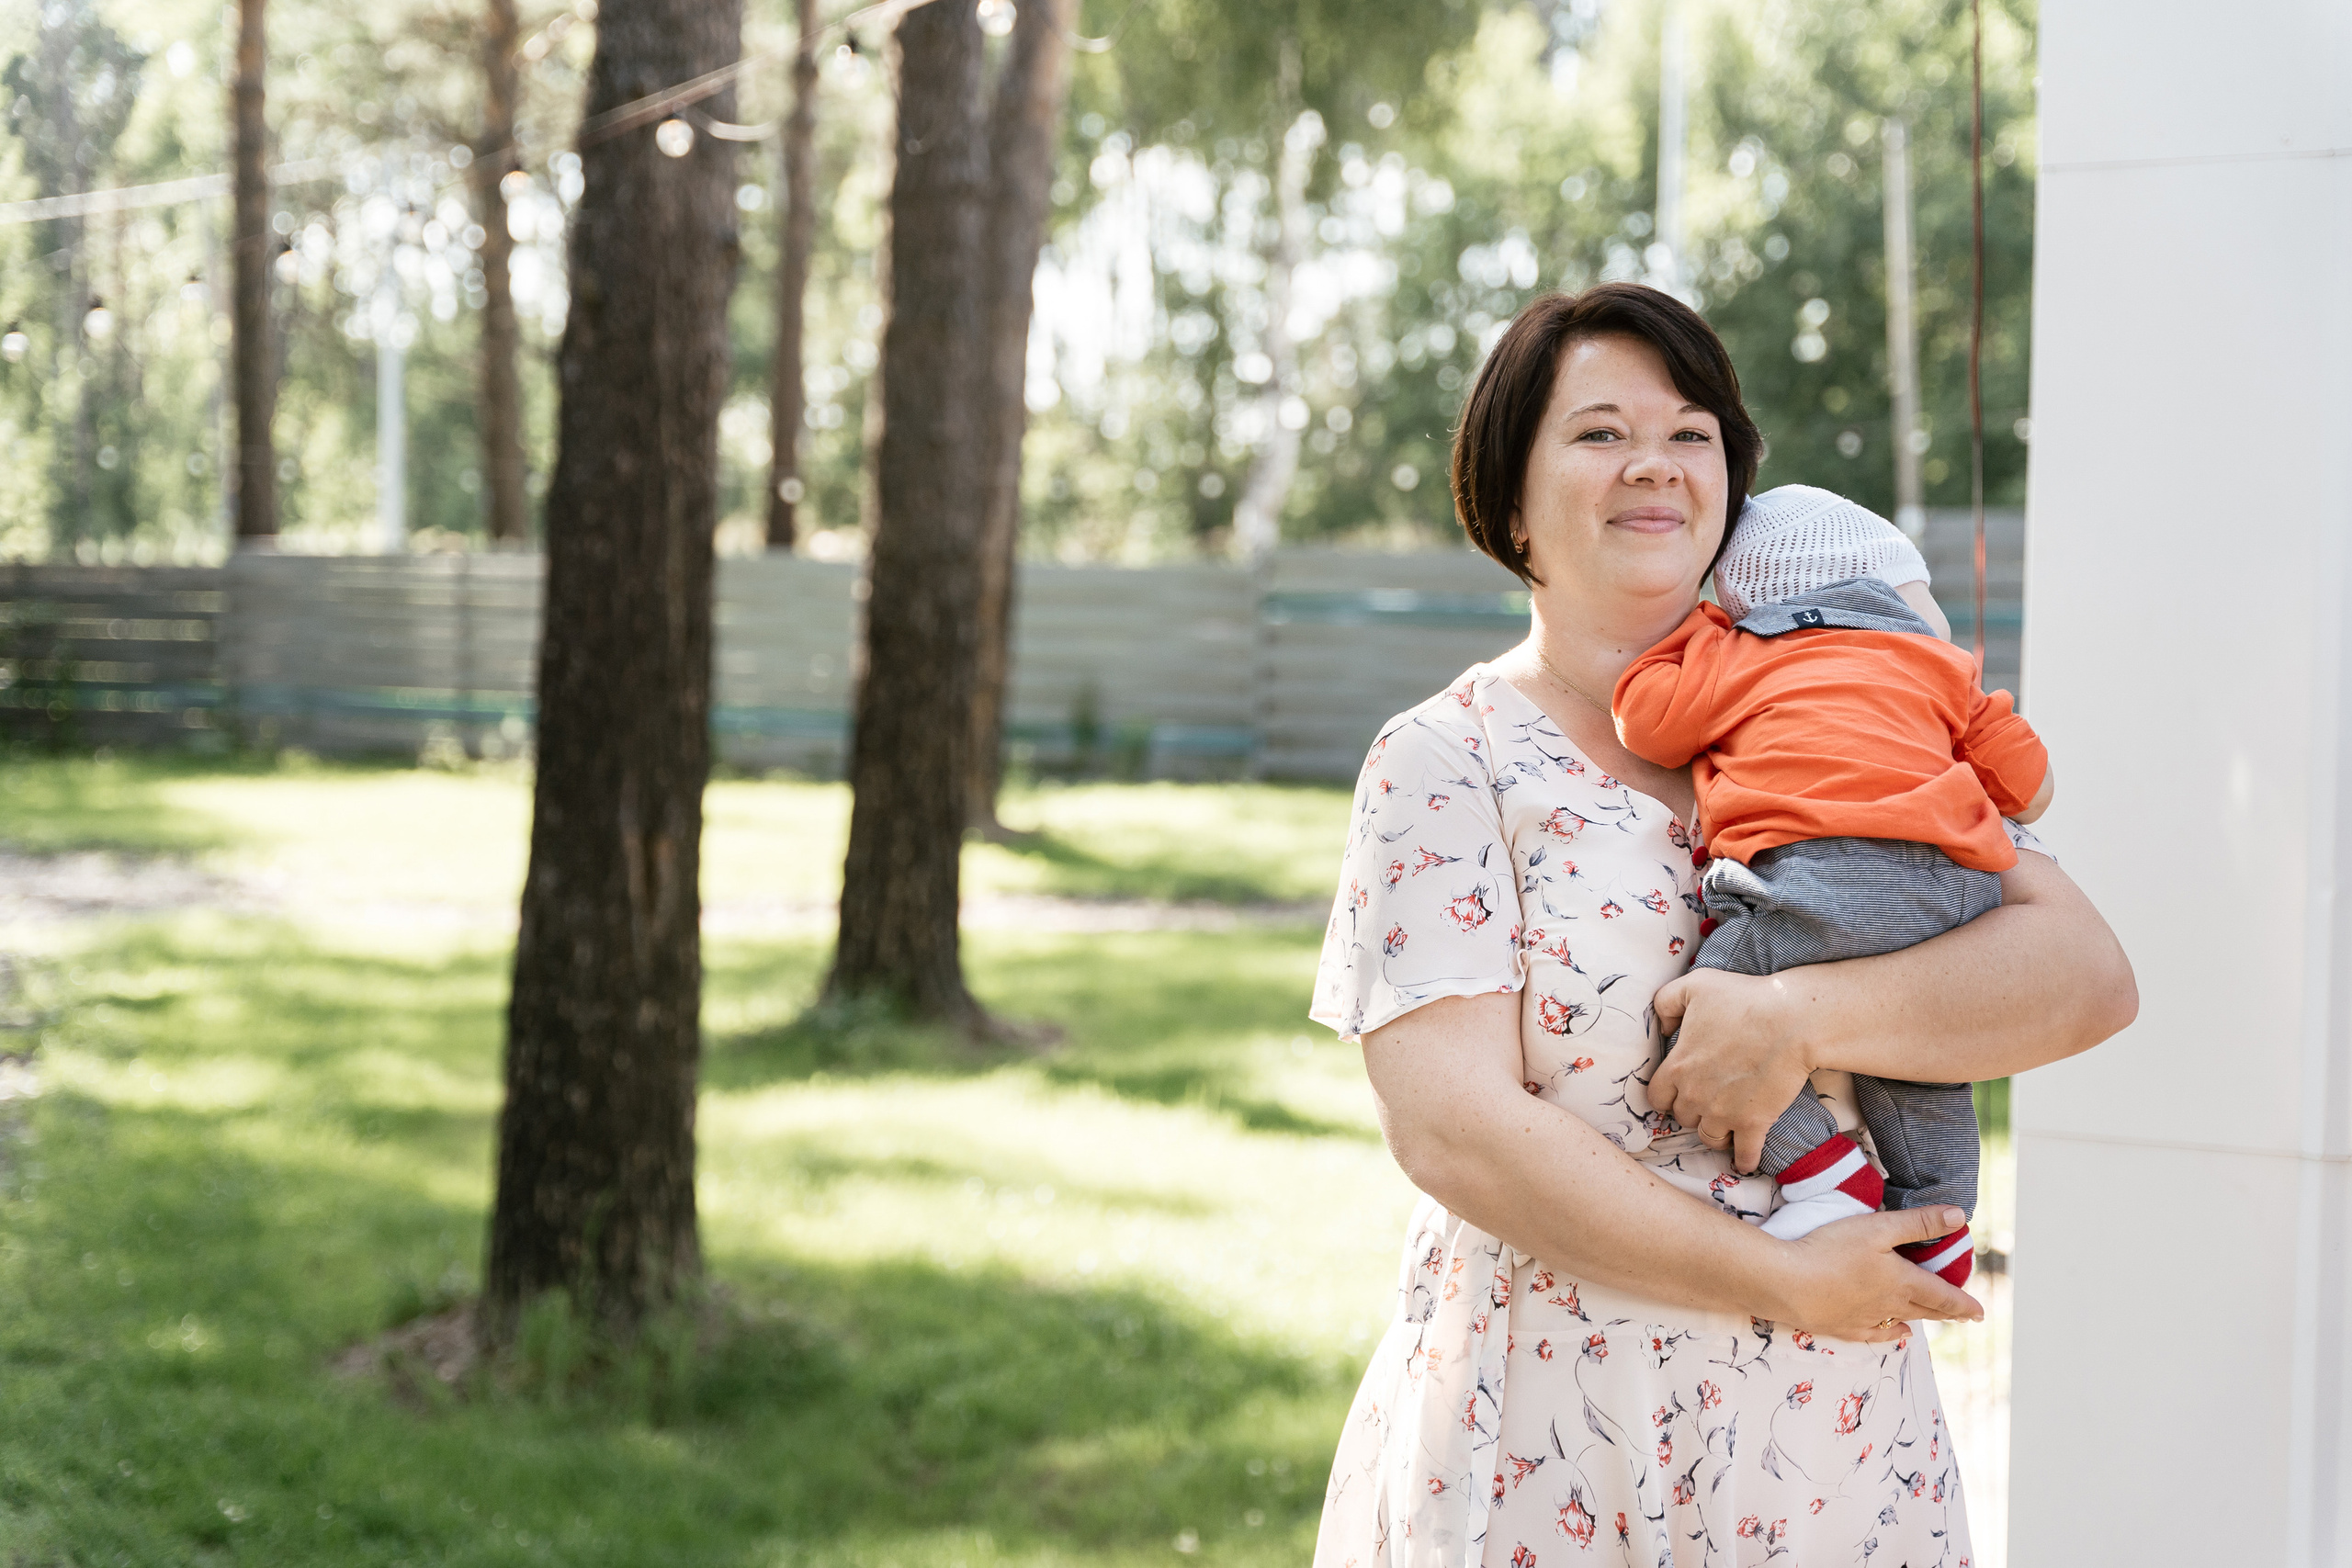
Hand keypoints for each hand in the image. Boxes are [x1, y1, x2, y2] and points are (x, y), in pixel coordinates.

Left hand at [1649, 967, 1813, 1172]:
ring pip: (1708, 1137)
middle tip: (1704, 1103)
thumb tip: (1662, 1028)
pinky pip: (1744, 1153)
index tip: (1675, 1093)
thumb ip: (1665, 1002)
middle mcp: (1695, 1096)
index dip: (1665, 1095)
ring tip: (1722, 1127)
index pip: (1656, 1096)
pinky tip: (1745, 1161)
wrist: (1790, 1022)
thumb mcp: (1694, 986)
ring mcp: (1724, 1114)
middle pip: (1682, 1117)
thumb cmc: (1743, 999)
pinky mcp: (1754, 1123)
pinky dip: (1744, 1160)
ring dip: (1713, 1133)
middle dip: (1691, 1111)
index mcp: (1678, 1067)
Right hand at [1767, 1207, 1983, 1341]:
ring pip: (1902, 1322)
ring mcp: (1866, 1319)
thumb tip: (1959, 1217)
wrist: (1787, 1282)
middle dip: (1949, 1313)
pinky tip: (1897, 1333)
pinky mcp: (1842, 1326)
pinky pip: (1876, 1334)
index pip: (1943, 1296)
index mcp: (1903, 1283)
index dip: (1964, 1304)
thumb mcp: (1878, 1228)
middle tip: (1965, 1318)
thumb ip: (1918, 1222)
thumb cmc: (1832, 1249)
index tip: (1980, 1313)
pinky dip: (1891, 1334)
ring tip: (1932, 1321)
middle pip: (1926, 1311)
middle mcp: (1890, 1306)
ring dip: (1921, 1321)